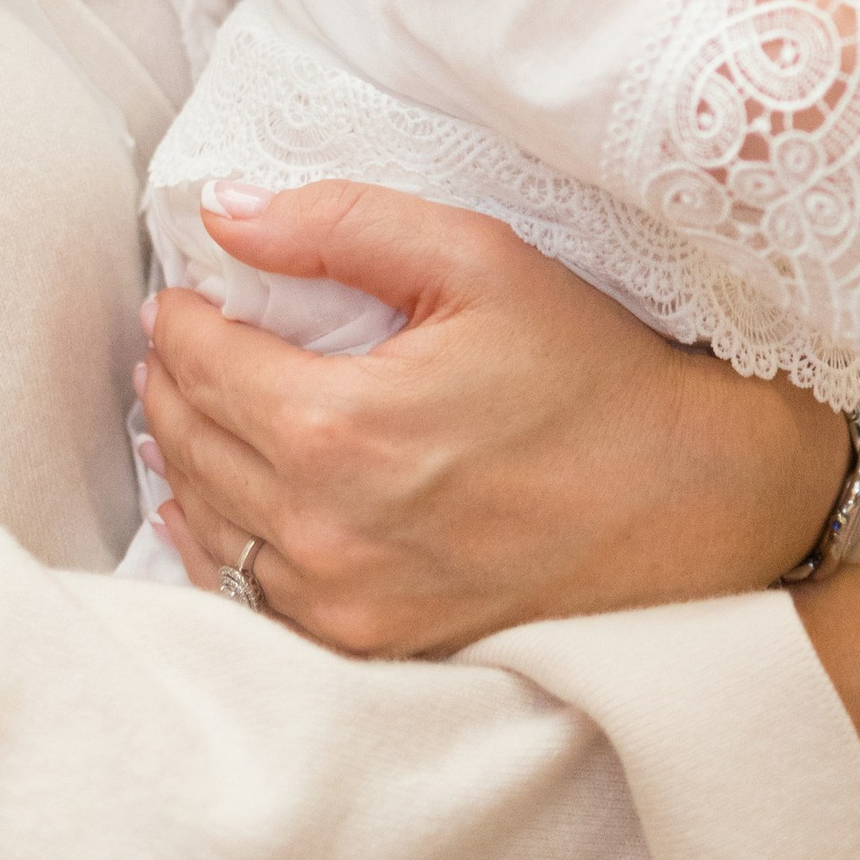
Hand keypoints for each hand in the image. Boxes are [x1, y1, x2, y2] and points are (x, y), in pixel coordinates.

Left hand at [140, 184, 847, 654]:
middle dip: (170, 379)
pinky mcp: (367, 644)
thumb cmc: (592, 376)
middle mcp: (322, 529)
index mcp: (338, 428)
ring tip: (189, 405)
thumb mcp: (480, 261)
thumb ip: (344, 225)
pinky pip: (247, 593)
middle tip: (176, 338)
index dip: (181, 316)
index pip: (200, 362)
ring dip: (185, 454)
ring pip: (206, 521)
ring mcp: (340, 601)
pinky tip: (216, 503)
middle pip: (188, 440)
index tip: (185, 290)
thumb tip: (229, 214)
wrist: (688, 505)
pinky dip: (219, 539)